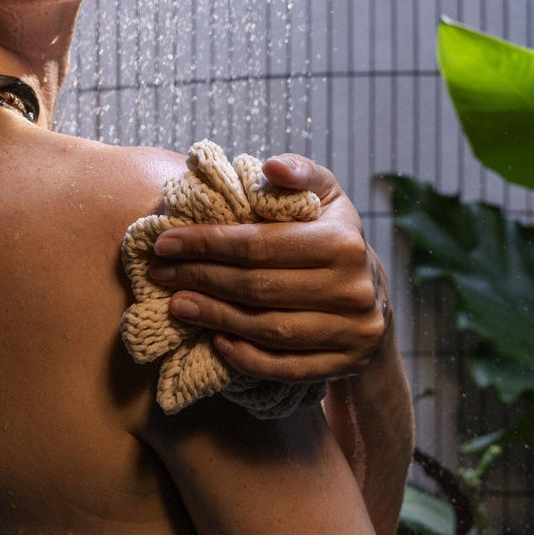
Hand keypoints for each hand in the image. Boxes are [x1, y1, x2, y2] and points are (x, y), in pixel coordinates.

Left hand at [146, 156, 391, 383]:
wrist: (372, 292)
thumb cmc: (331, 234)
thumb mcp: (325, 195)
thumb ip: (299, 173)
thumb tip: (270, 166)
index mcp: (343, 242)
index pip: (260, 245)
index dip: (207, 244)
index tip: (165, 243)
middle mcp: (353, 289)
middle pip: (260, 288)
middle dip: (202, 279)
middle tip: (161, 274)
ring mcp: (352, 331)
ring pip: (272, 330)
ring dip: (217, 318)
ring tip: (178, 304)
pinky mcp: (346, 363)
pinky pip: (289, 368)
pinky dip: (249, 359)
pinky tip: (216, 342)